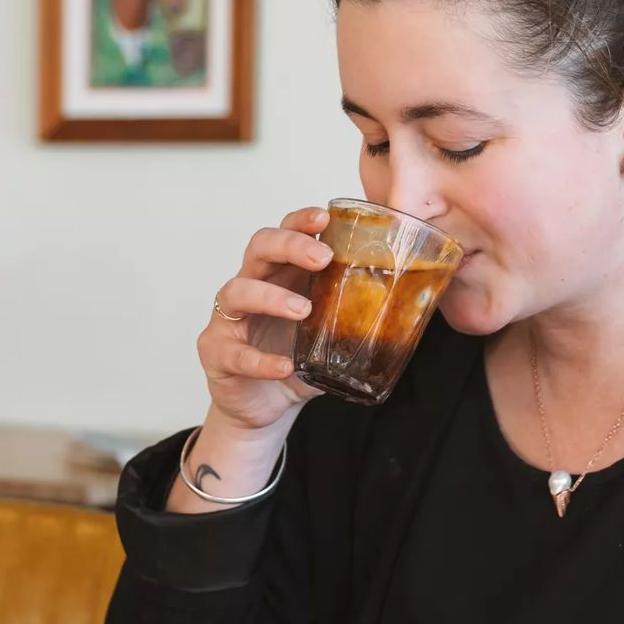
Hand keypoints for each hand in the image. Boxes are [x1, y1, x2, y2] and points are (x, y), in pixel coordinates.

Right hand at [199, 206, 332, 430]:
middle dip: (290, 245)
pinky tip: (284, 366)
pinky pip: (234, 352)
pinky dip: (260, 360)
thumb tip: (405, 309)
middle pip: (258, 248)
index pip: (284, 233)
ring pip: (237, 291)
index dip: (300, 221)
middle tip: (322, 258)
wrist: (264, 406)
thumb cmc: (295, 360)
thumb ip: (354, 319)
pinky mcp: (217, 354)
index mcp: (280, 276)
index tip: (325, 217)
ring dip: (271, 296)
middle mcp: (251, 288)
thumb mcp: (329, 336)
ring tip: (303, 310)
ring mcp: (229, 320)